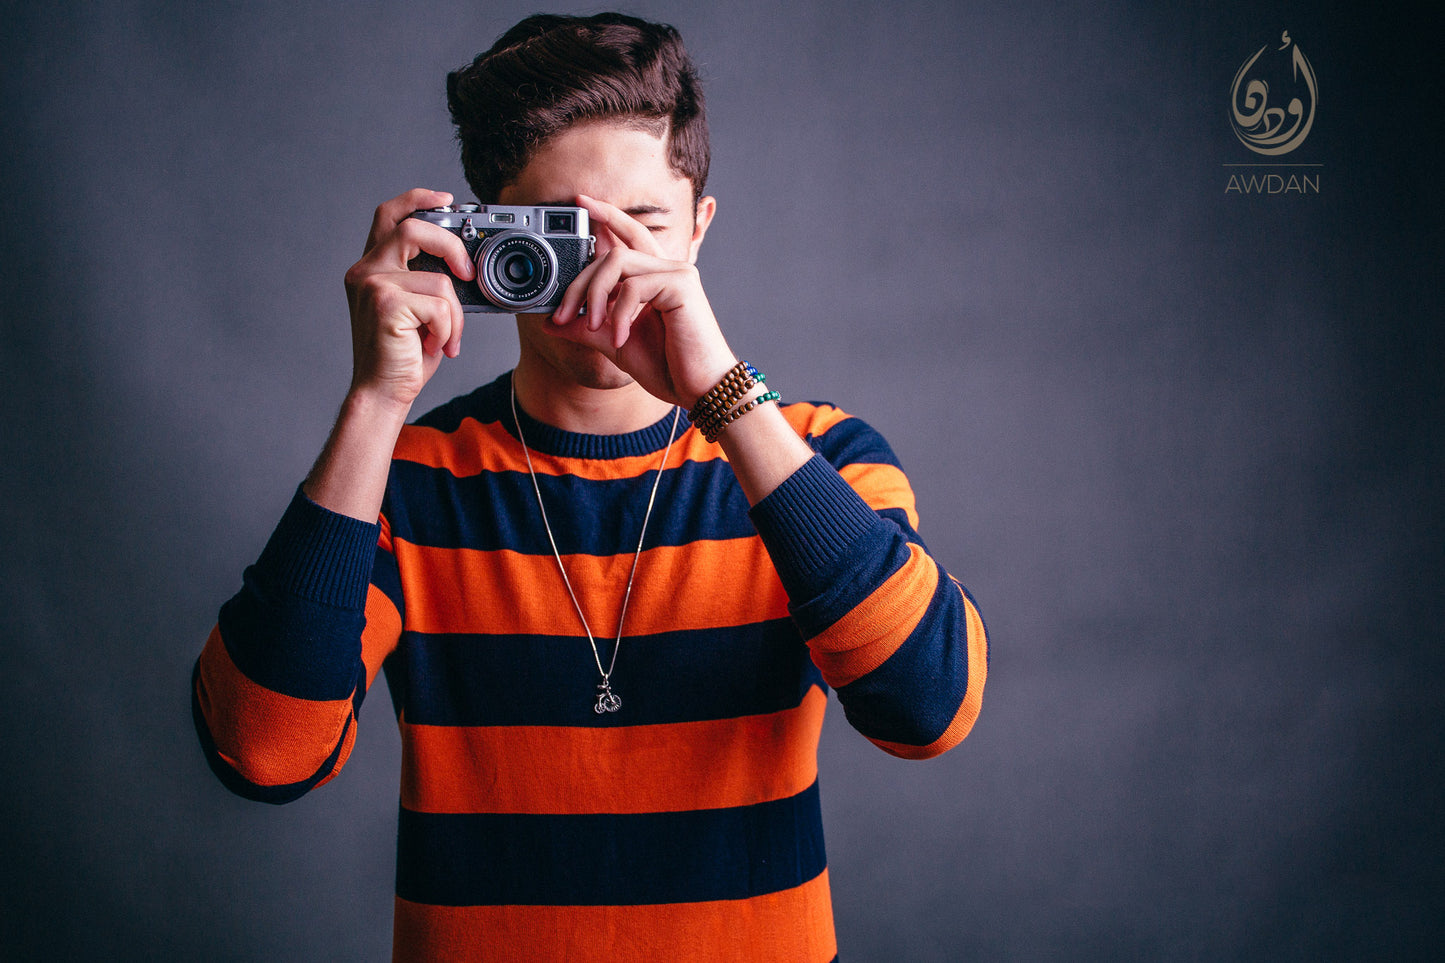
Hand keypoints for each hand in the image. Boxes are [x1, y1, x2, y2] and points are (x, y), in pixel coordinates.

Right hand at [342, 188, 474, 409]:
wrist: (382, 392)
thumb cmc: (402, 354)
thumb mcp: (417, 308)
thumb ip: (427, 279)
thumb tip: (466, 262)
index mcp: (371, 267)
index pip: (390, 215)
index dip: (418, 198)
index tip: (447, 199)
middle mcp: (365, 270)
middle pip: (413, 228)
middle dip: (452, 246)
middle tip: (468, 272)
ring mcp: (372, 285)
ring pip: (440, 278)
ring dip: (455, 315)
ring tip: (443, 337)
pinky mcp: (386, 304)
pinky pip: (441, 305)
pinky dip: (448, 329)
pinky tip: (434, 346)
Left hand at [547, 194, 735, 408]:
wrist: (698, 390)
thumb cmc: (667, 367)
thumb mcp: (614, 343)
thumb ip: (585, 328)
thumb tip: (550, 322)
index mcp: (655, 279)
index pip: (628, 236)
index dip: (606, 215)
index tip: (580, 202)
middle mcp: (668, 269)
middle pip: (612, 252)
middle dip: (579, 283)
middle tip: (560, 315)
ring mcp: (677, 274)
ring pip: (619, 261)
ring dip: (594, 296)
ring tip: (591, 328)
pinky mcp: (682, 285)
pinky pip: (634, 286)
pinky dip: (618, 313)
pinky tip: (620, 337)